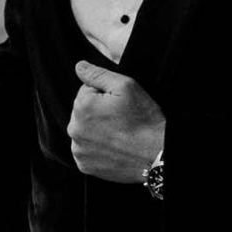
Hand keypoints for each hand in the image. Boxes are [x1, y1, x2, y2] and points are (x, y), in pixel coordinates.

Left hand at [69, 62, 165, 184]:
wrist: (157, 155)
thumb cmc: (144, 120)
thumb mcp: (126, 86)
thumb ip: (98, 74)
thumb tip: (79, 66)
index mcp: (82, 106)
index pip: (87, 91)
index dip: (106, 95)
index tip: (120, 106)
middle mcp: (74, 129)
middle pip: (83, 112)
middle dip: (99, 112)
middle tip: (122, 120)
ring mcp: (78, 150)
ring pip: (84, 131)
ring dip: (97, 131)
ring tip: (119, 135)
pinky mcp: (84, 165)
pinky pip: (86, 151)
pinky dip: (97, 149)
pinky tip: (114, 148)